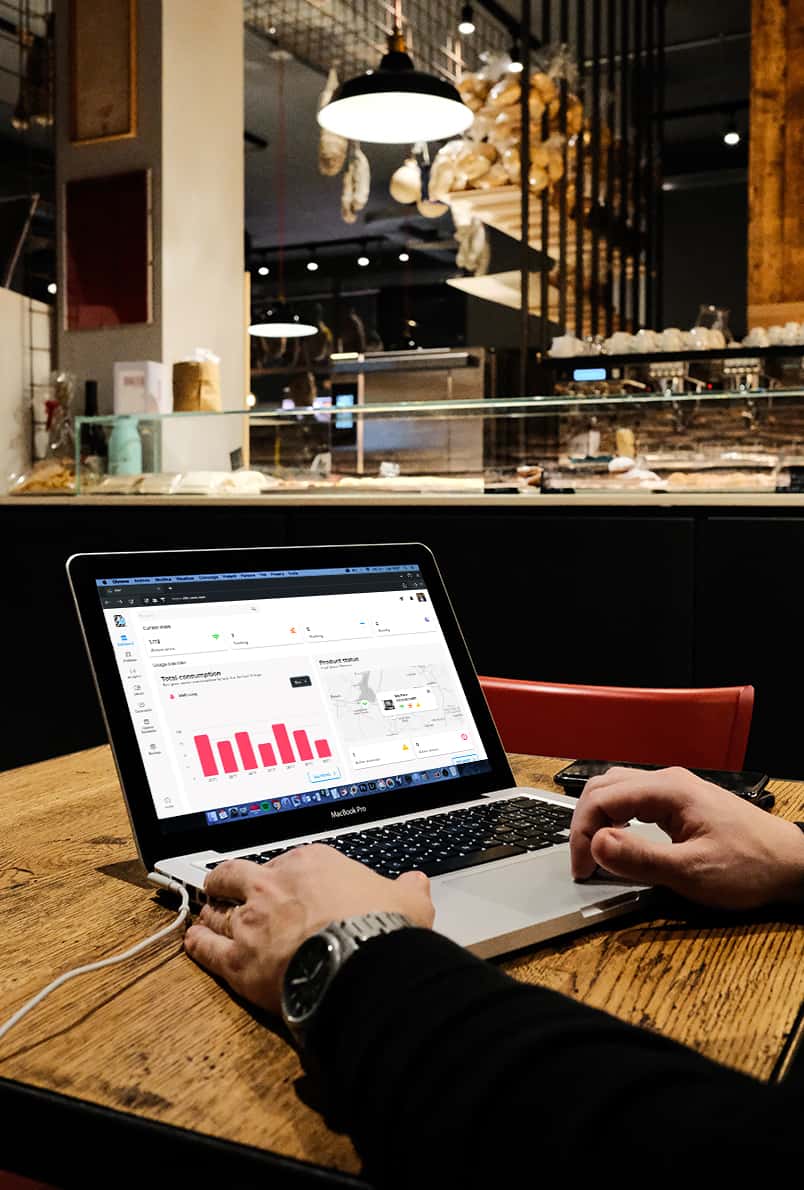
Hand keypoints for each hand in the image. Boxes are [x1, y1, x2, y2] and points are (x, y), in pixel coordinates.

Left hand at [184, 844, 433, 1013]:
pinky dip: (198, 945)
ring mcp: (252, 922)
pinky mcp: (239, 960)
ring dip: (210, 914)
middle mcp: (273, 886)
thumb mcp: (405, 899)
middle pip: (236, 876)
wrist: (362, 961)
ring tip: (205, 915)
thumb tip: (417, 883)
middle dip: (226, 881)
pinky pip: (208, 949)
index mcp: (310, 864)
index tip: (278, 881)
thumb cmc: (380, 928)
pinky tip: (192, 943)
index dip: (278, 873)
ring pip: (217, 912)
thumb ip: (406, 889)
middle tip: (222, 885)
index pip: (284, 862)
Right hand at [569, 766, 803, 909]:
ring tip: (594, 853)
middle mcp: (668, 781)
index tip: (581, 869)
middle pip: (604, 787)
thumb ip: (640, 858)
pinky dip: (615, 817)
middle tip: (582, 863)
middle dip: (584, 824)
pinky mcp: (680, 801)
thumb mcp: (692, 872)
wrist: (791, 864)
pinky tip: (616, 838)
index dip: (583, 834)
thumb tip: (597, 846)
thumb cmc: (749, 866)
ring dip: (598, 818)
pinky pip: (633, 799)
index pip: (602, 799)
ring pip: (616, 789)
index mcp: (668, 790)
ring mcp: (674, 789)